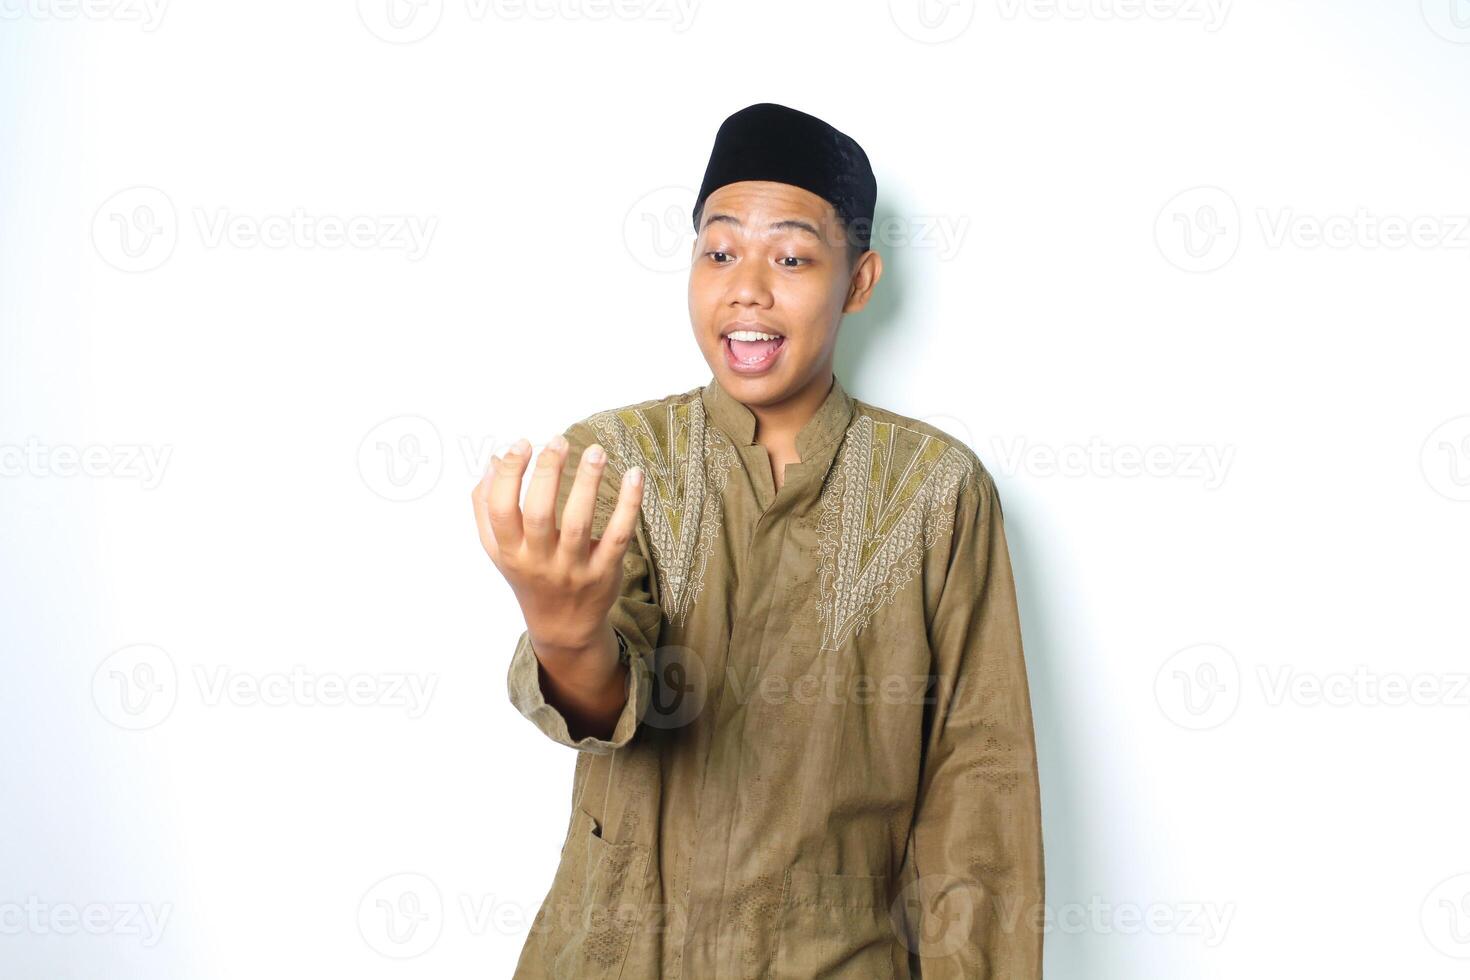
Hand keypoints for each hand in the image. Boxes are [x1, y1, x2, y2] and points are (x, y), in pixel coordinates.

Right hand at [472, 433, 643, 655]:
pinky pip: (618, 535)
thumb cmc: (529, 574)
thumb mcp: (499, 548)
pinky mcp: (605, 571)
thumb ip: (487, 506)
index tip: (523, 444)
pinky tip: (634, 475)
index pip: (501, 510)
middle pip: (540, 514)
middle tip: (559, 440)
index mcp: (509, 551)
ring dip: (588, 483)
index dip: (510, 475)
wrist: (562, 626)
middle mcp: (539, 561)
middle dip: (548, 473)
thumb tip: (494, 460)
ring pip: (579, 522)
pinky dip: (628, 505)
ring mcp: (573, 568)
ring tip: (596, 451)